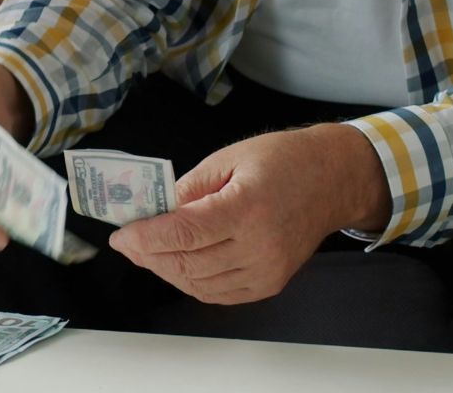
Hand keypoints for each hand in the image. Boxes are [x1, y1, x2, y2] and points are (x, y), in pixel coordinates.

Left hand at [107, 123, 390, 304]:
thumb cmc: (283, 160)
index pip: (183, 233)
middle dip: (148, 255)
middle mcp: (259, 246)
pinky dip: (191, 282)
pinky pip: (219, 294)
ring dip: (166, 270)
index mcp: (247, 207)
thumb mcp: (228, 159)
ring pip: (199, 284)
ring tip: (146, 252)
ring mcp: (266, 270)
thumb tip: (153, 212)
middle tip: (127, 243)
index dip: (145, 238)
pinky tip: (175, 264)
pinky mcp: (270, 284)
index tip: (120, 235)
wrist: (332, 180)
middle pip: (187, 264)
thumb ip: (188, 189)